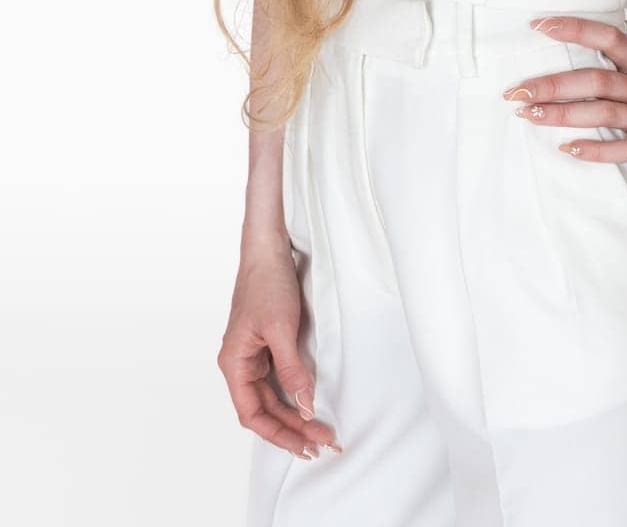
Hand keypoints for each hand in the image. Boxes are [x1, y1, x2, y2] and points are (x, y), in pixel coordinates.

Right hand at [217, 240, 341, 459]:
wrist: (269, 249)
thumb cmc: (267, 283)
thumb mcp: (281, 329)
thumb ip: (292, 370)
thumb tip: (305, 407)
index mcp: (233, 364)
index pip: (252, 414)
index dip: (278, 434)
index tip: (304, 446)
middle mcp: (240, 364)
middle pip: (264, 409)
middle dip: (292, 428)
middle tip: (323, 442)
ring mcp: (254, 355)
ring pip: (273, 397)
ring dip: (296, 414)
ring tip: (321, 432)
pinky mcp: (267, 346)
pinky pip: (279, 380)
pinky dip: (295, 394)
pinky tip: (310, 405)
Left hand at [503, 14, 626, 188]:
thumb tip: (611, 11)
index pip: (608, 37)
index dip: (574, 28)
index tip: (538, 25)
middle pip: (596, 80)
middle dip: (553, 84)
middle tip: (515, 91)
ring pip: (604, 113)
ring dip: (563, 115)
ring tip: (530, 116)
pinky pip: (623, 149)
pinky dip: (594, 150)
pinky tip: (567, 149)